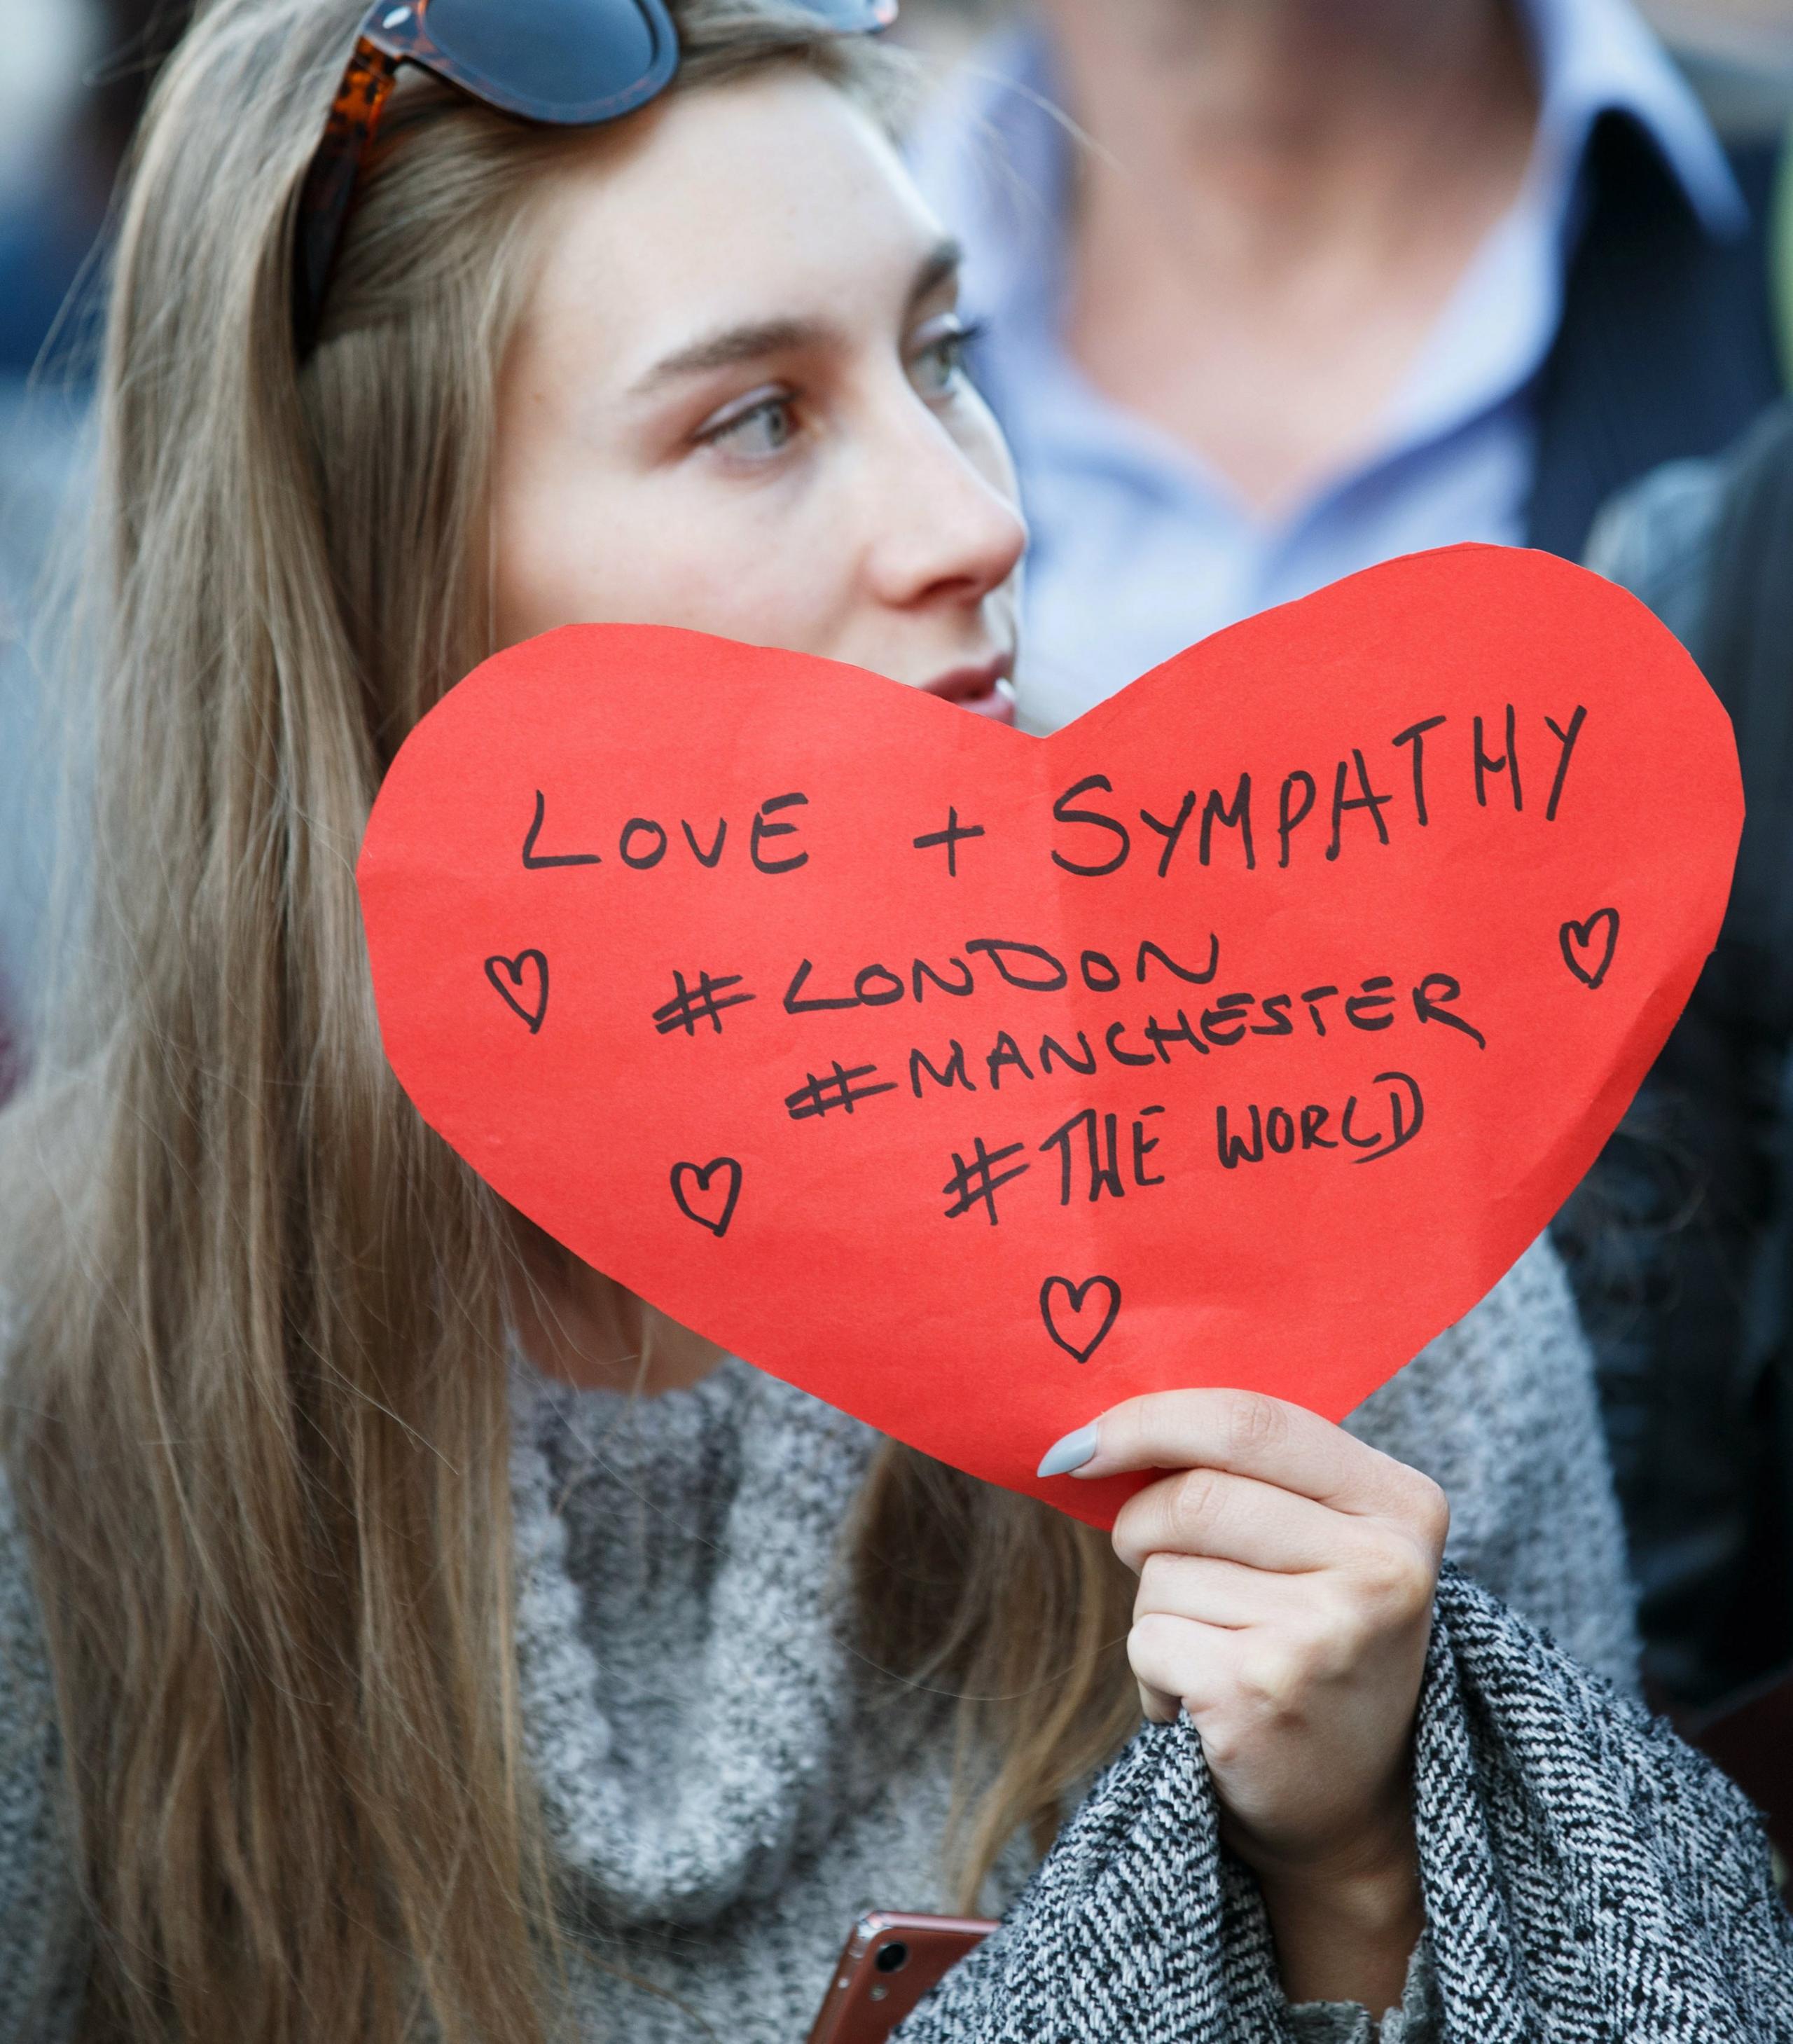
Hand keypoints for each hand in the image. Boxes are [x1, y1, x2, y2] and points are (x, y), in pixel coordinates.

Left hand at [1040, 1389, 1446, 2007]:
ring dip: (1156, 1611)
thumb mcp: (1319, 1540)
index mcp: (1401, 1505)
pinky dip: (1152, 1672)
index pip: (1251, 1421)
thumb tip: (1092, 1434)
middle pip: (1193, 1497)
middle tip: (1151, 1563)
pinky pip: (1147, 1640)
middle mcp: (1380, 1567)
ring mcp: (1324, 1634)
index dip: (1149, 1421)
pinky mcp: (1261, 1695)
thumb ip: (1246, 1470)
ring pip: (1160, 1572)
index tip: (1078, 1443)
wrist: (1352, 1808)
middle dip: (1139, 1526)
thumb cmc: (1310, 1640)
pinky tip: (1205, 1701)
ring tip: (1217, 1651)